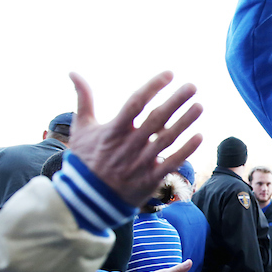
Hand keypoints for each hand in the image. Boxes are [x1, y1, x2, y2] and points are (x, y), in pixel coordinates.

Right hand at [68, 72, 202, 207]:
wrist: (86, 199)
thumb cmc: (85, 159)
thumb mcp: (81, 128)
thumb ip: (83, 99)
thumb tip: (73, 72)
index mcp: (113, 130)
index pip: (135, 103)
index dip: (152, 87)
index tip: (169, 74)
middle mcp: (128, 145)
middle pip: (156, 119)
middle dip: (175, 101)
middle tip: (192, 86)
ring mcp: (140, 162)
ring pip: (166, 139)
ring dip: (184, 123)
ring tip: (199, 106)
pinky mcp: (149, 179)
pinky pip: (170, 163)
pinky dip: (185, 151)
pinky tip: (199, 136)